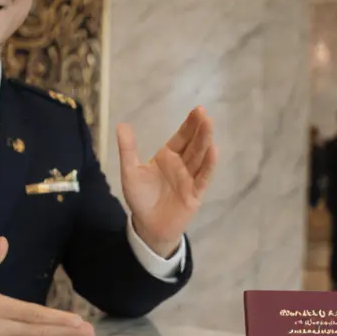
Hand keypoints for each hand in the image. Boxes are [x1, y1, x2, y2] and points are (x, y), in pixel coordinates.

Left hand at [119, 107, 217, 256]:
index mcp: (167, 157)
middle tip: (205, 115)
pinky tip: (214, 151)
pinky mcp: (196, 193)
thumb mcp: (130, 172)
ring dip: (205, 142)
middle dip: (200, 130)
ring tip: (210, 126)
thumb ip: (128, 149)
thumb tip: (122, 125)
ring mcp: (190, 178)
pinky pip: (203, 177)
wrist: (148, 226)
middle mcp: (182, 165)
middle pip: (193, 144)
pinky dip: (209, 165)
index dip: (190, 125)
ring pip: (200, 157)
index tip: (199, 110)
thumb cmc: (140, 198)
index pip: (182, 137)